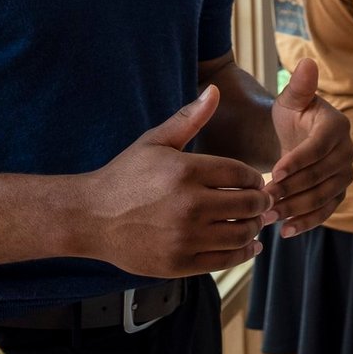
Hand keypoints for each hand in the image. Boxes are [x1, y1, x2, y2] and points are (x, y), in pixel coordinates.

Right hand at [86, 88, 272, 276]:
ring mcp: (185, 237)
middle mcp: (189, 205)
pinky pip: (226, 260)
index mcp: (186, 171)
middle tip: (261, 202)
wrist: (91, 217)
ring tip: (253, 221)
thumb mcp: (155, 141)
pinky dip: (243, 253)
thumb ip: (189, 119)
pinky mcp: (180, 263)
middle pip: (247, 204)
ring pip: (240, 234)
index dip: (255, 178)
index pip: (242, 173)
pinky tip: (248, 245)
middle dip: (260, 202)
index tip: (256, 181)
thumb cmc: (125, 176)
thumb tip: (214, 90)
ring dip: (254, 227)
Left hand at [266, 59, 352, 237]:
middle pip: (320, 176)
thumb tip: (308, 62)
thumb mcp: (291, 100)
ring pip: (322, 196)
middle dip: (291, 189)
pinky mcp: (339, 194)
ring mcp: (345, 175)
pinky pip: (326, 211)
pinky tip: (286, 231)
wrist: (297, 137)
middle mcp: (348, 151)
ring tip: (268, 217)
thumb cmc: (292, 115)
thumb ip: (299, 85)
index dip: (297, 161)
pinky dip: (307, 222)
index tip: (274, 172)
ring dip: (295, 209)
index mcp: (337, 126)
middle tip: (264, 201)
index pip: (318, 148)